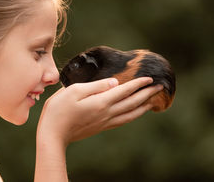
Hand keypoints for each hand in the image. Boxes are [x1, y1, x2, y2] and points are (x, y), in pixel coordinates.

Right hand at [37, 77, 162, 147]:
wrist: (53, 134)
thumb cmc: (59, 110)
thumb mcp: (74, 91)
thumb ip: (96, 86)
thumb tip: (114, 83)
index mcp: (101, 102)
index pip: (124, 90)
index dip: (138, 84)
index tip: (149, 78)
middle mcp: (106, 113)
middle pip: (132, 102)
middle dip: (147, 93)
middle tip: (159, 86)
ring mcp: (104, 122)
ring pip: (130, 114)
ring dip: (143, 106)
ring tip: (153, 100)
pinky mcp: (101, 127)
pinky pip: (123, 120)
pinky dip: (133, 115)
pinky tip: (135, 113)